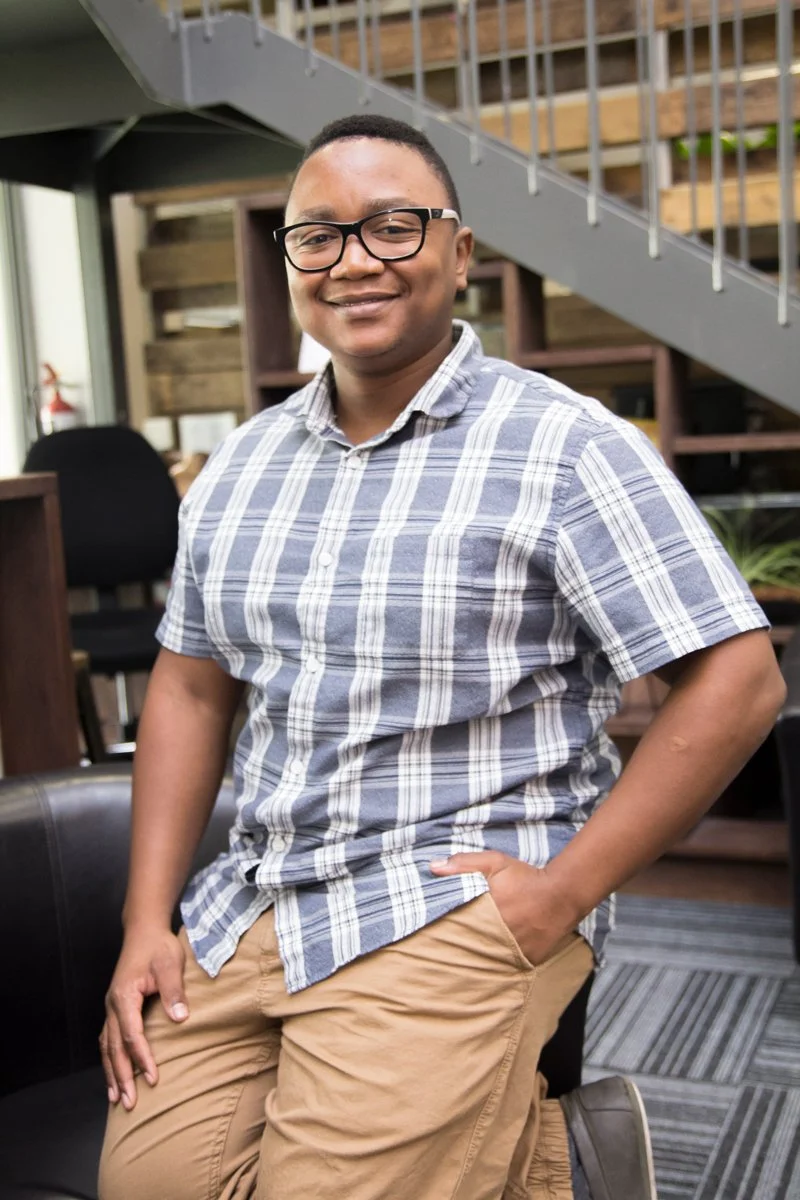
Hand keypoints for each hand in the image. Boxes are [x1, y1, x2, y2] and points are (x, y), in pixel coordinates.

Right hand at [100, 927, 187, 1110]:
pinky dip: (110, 1061)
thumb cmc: (158, 946)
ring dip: (112, 1074)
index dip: (142, 1057)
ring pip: (106, 1047)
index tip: (153, 1078)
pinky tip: (114, 1076)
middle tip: (130, 1103)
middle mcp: (112, 1005)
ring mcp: (111, 1008)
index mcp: (124, 995)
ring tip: (116, 1099)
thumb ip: (174, 991)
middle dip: (122, 1076)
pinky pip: (108, 1040)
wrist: (143, 930)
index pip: (131, 1034)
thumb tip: (181, 1018)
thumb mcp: (170, 963)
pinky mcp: (116, 1008)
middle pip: (114, 1048)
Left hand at [429, 851, 580, 965]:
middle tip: (440, 956)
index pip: (454, 929)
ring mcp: (513, 952)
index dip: (441, 933)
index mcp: (483, 914)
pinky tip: (490, 961)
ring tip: (462, 965)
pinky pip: (507, 965)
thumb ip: (463, 864)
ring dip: (477, 959)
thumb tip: (433, 867)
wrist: (563, 894)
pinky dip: (499, 962)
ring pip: (487, 960)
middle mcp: (496, 936)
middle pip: (468, 949)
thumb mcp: (494, 863)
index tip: (429, 936)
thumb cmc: (525, 878)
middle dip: (456, 950)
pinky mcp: (527, 961)